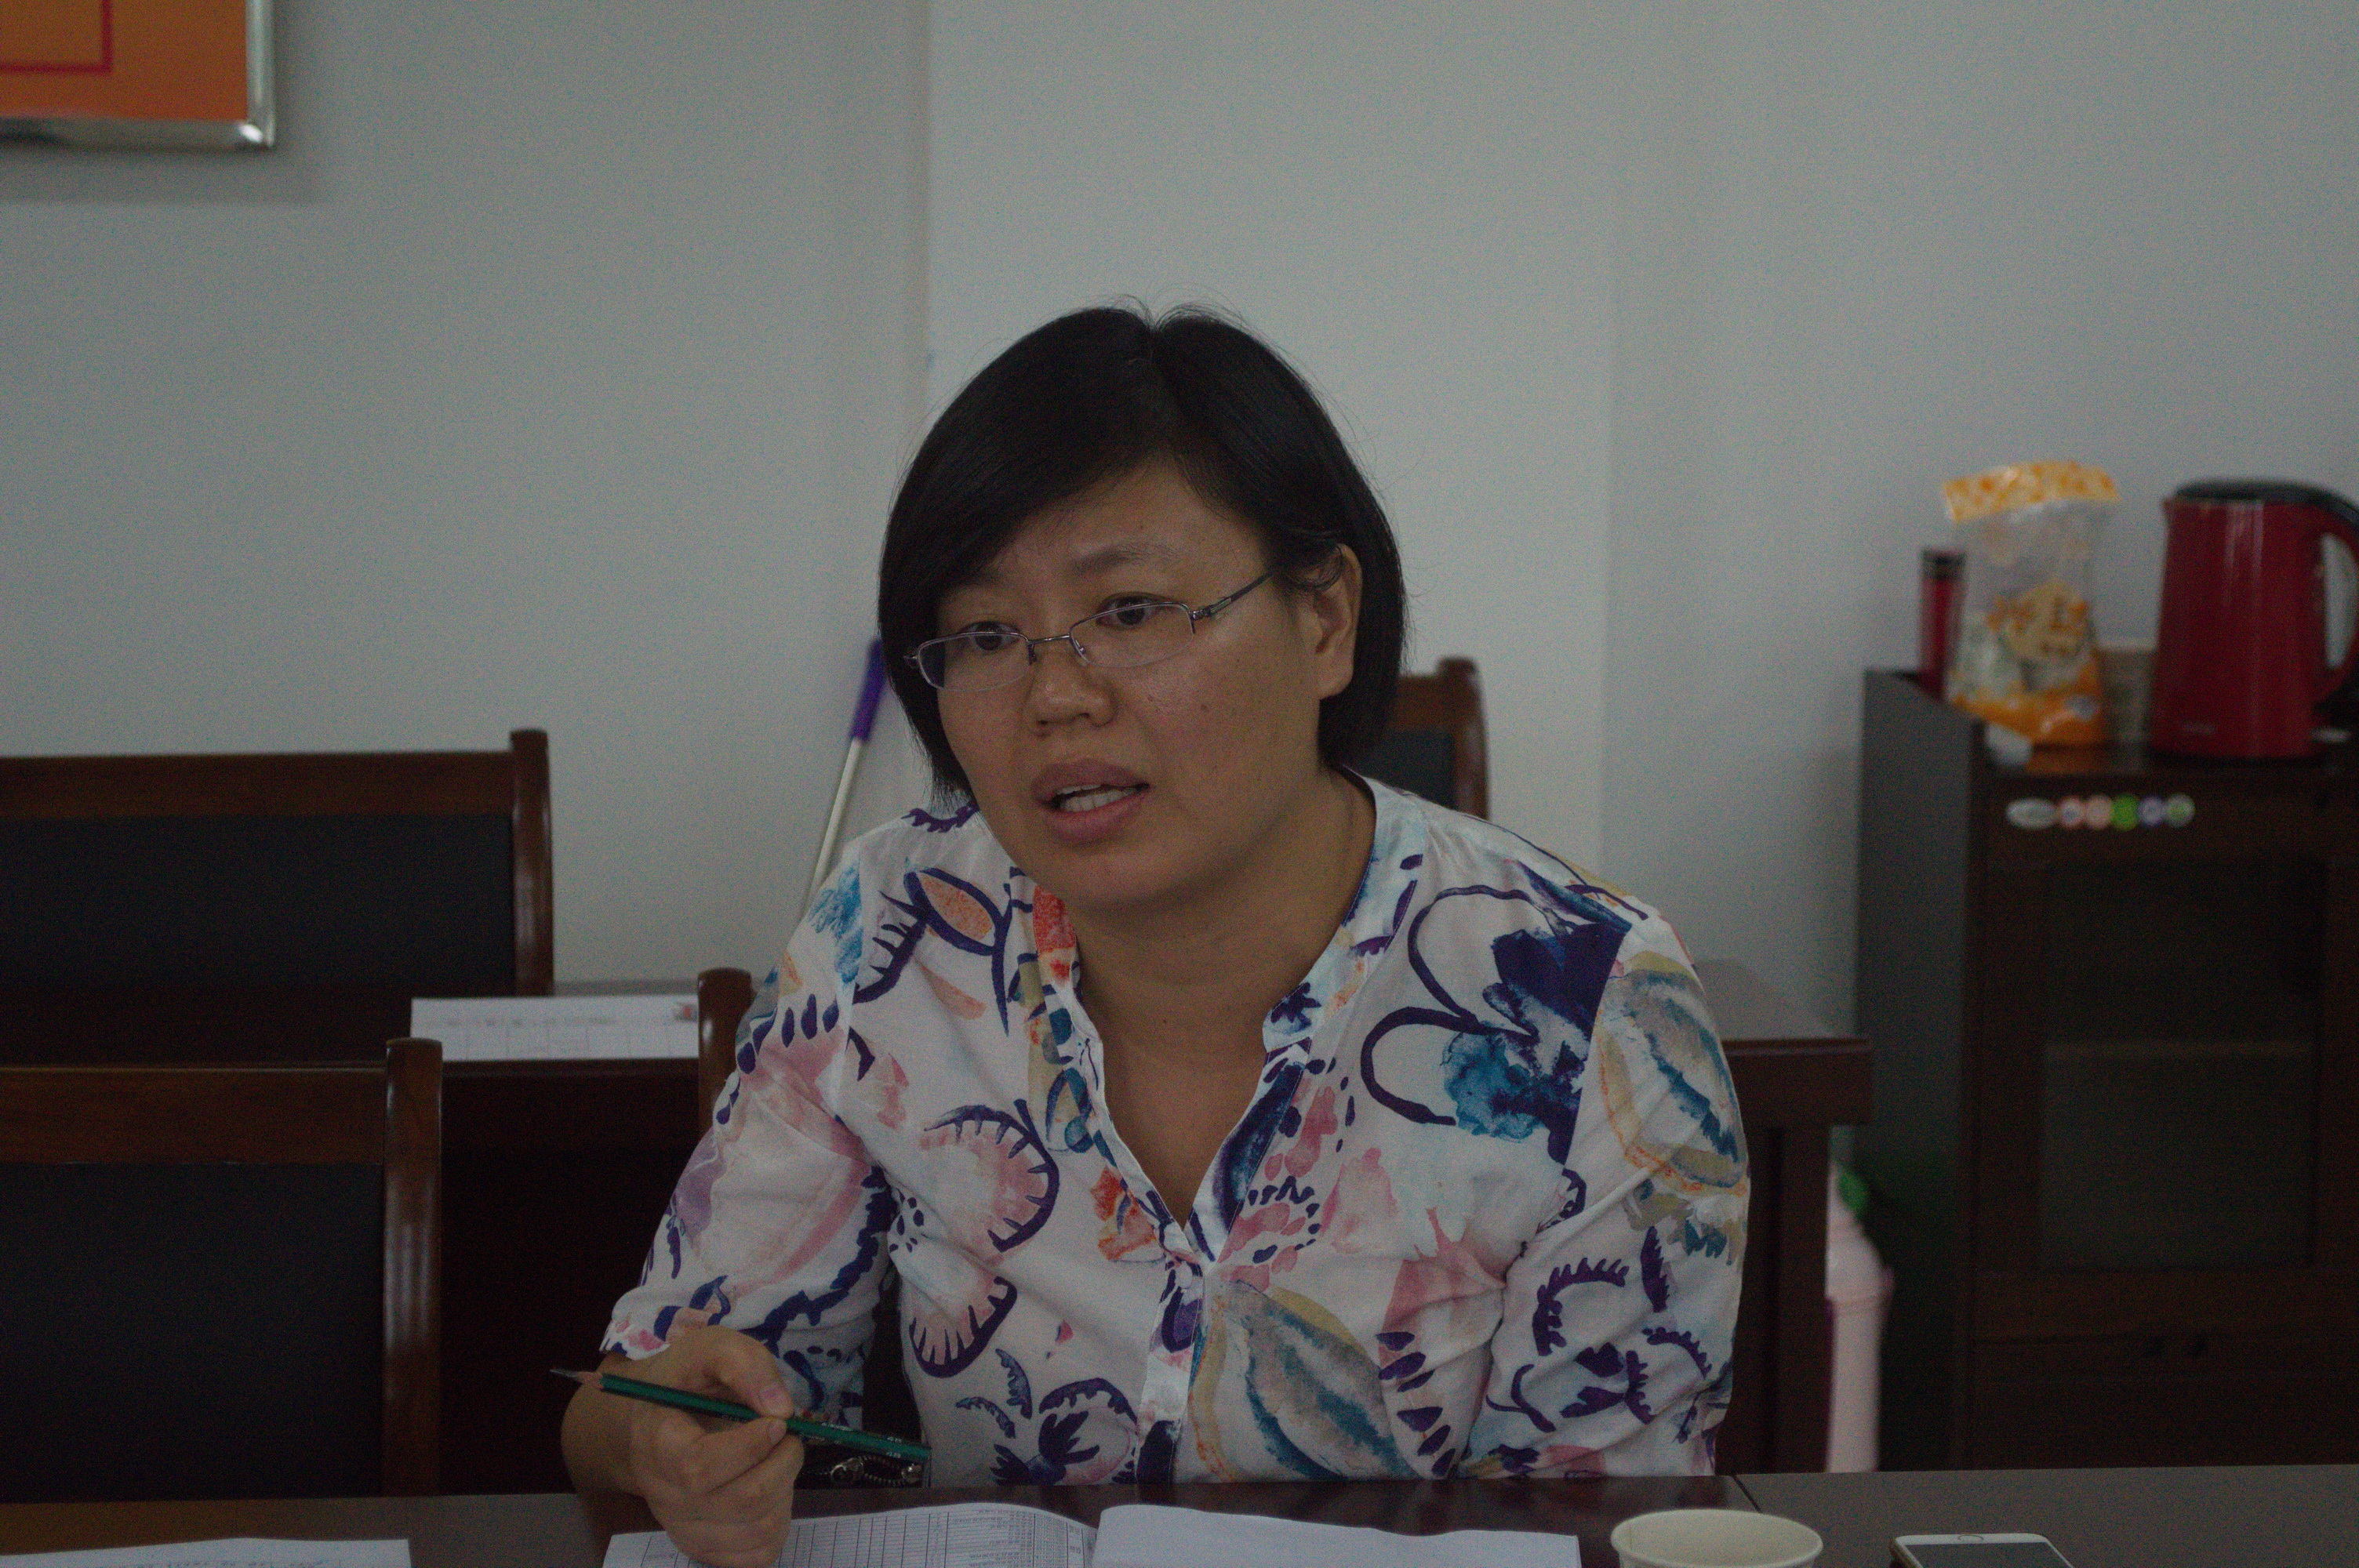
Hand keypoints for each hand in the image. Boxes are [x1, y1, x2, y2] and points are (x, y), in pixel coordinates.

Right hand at [615, 1326, 805, 1567]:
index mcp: (658, 1444)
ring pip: (757, 1530)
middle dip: (783, 1464)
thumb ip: (745, 1364)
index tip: (776, 1422)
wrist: (659, 1418)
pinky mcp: (706, 1547)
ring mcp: (684, 1527)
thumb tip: (781, 1408)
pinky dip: (780, 1521)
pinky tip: (771, 1488)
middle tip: (788, 1435)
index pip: (699, 1467)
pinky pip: (757, 1554)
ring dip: (787, 1489)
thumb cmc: (687, 1380)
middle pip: (740, 1502)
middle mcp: (665, 1495)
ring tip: (778, 1459)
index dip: (749, 1448)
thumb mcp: (711, 1348)